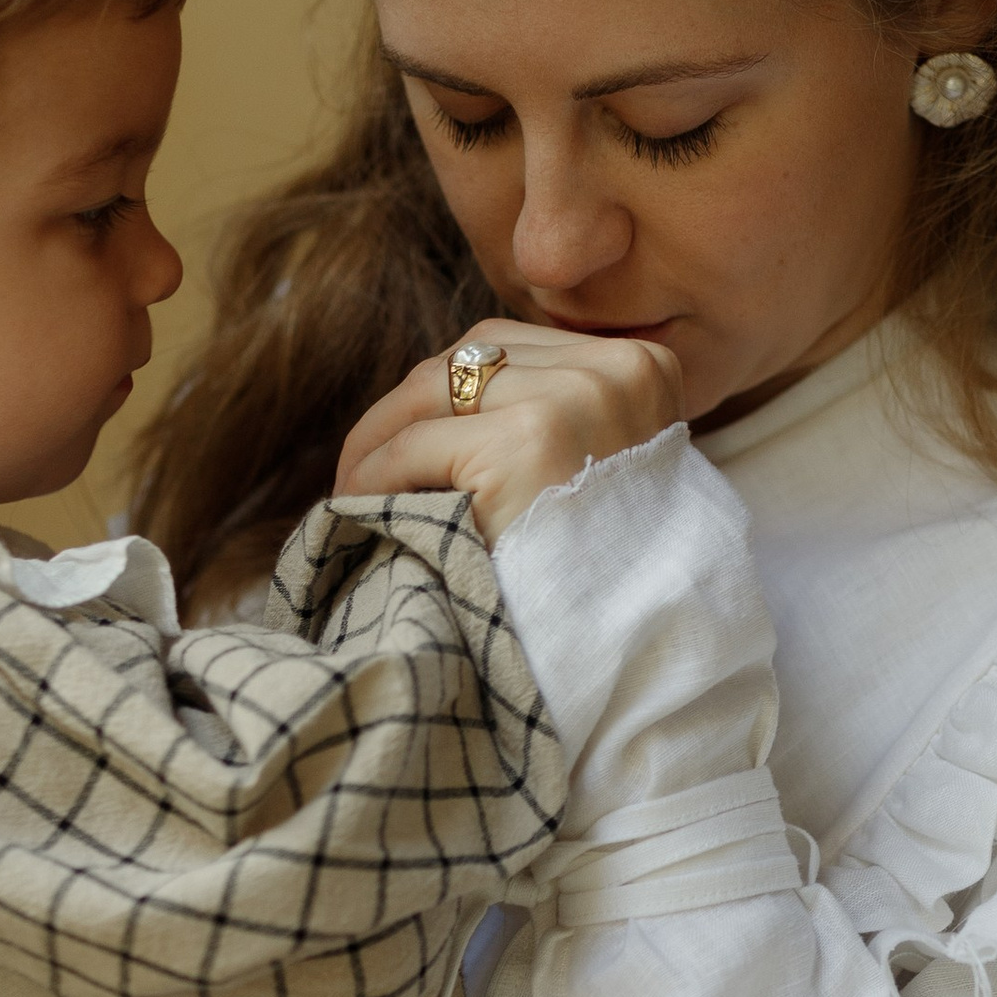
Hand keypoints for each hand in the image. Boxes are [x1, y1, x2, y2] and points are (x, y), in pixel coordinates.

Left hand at [335, 319, 685, 541]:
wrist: (634, 648)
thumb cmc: (607, 574)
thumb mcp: (601, 467)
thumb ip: (551, 418)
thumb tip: (434, 398)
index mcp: (640, 366)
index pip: (512, 348)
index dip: (449, 390)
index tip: (410, 435)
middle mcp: (610, 371)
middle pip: (471, 358)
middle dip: (408, 409)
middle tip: (364, 466)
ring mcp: (570, 400)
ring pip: (432, 389)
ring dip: (379, 438)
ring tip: (356, 487)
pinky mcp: (523, 444)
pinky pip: (413, 445)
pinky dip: (372, 476)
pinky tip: (359, 508)